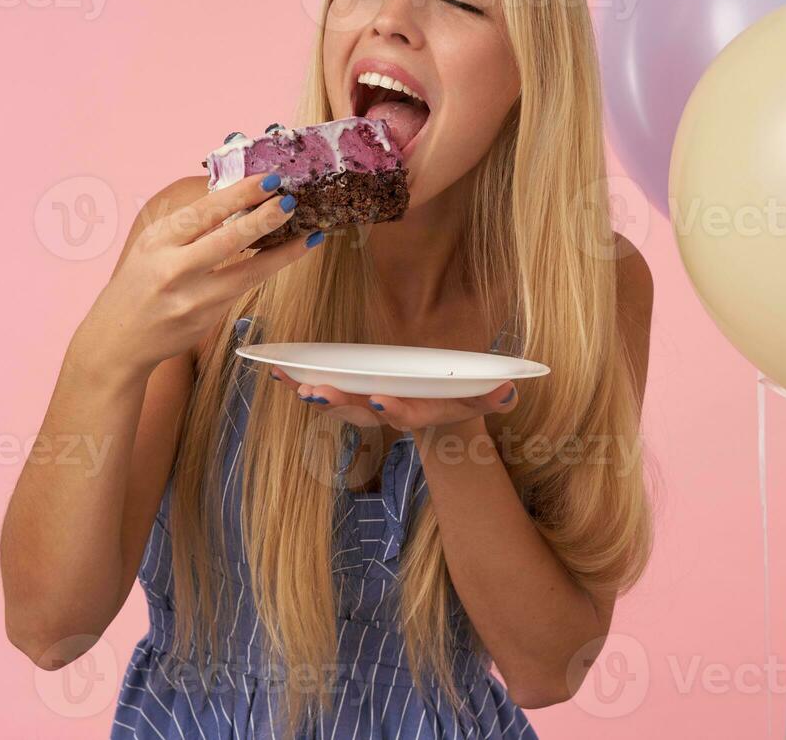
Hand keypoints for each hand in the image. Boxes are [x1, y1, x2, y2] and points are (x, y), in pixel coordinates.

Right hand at [73, 172, 319, 380]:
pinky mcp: (207, 321)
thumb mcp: (151, 246)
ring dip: (282, 254)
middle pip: (227, 239)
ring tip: (309, 236)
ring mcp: (192, 299)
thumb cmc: (139, 285)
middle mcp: (173, 270)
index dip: (239, 193)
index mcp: (158, 241)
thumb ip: (189, 227)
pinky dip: (265, 272)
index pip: (204, 211)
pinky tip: (284, 258)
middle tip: (290, 201)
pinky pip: (242, 291)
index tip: (268, 180)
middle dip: (263, 218)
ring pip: (247, 273)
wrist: (118, 341)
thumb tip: (239, 198)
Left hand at [266, 365, 519, 432]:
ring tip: (292, 382)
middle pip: (361, 413)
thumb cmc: (458, 396)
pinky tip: (277, 370)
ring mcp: (366, 405)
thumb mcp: (480, 397)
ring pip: (337, 403)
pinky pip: (322, 388)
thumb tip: (509, 391)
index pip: (405, 415)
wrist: (436, 407)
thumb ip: (494, 396)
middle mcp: (388, 412)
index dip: (393, 408)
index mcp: (419, 412)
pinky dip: (299, 380)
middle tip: (315, 393)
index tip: (380, 398)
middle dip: (338, 403)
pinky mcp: (350, 392)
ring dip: (314, 393)